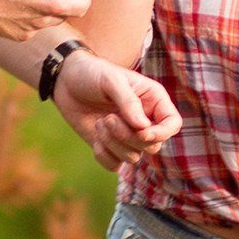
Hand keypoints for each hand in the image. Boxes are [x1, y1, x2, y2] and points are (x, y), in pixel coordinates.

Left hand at [51, 50, 182, 166]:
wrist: (65, 81)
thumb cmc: (92, 73)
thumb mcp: (111, 80)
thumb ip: (129, 102)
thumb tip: (142, 127)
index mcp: (153, 100)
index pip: (172, 124)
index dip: (162, 133)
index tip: (142, 132)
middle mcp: (144, 121)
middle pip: (153, 145)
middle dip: (129, 137)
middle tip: (108, 118)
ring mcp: (128, 136)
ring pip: (133, 157)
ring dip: (114, 143)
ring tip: (100, 122)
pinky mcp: (110, 147)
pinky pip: (115, 165)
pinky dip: (103, 155)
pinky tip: (95, 137)